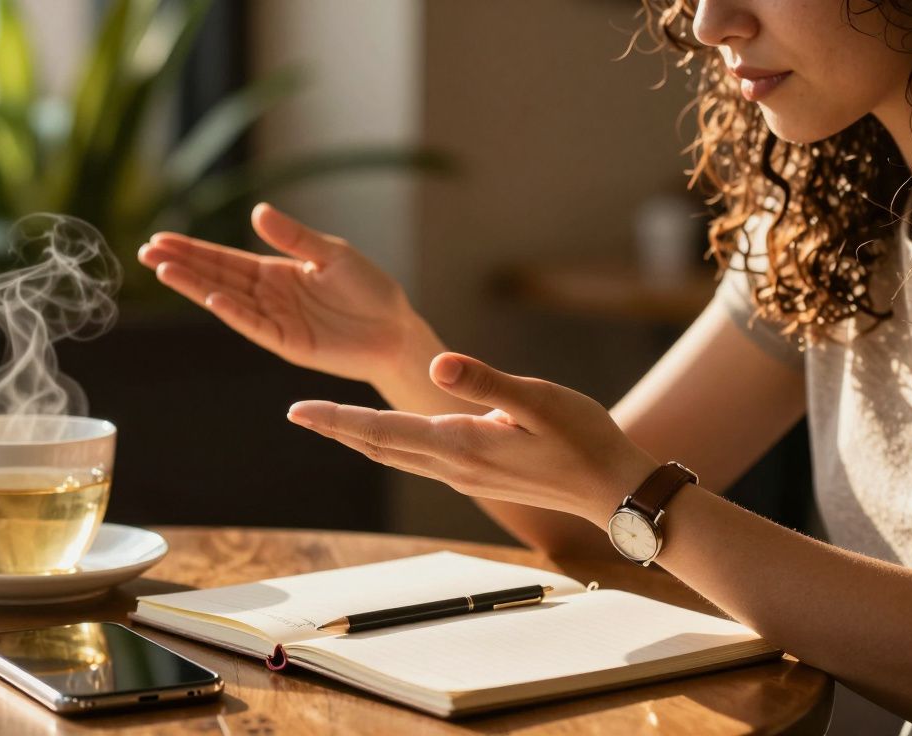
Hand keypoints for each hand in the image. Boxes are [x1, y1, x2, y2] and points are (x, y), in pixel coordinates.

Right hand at [139, 203, 420, 382]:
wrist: (394, 329)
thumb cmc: (368, 289)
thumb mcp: (331, 254)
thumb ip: (294, 236)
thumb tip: (256, 212)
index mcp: (275, 271)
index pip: (224, 258)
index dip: (192, 249)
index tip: (160, 238)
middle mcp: (267, 296)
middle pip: (216, 276)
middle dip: (181, 264)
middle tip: (144, 252)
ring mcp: (274, 320)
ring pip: (227, 300)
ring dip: (195, 286)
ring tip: (163, 270)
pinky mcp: (287, 343)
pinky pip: (254, 325)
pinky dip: (232, 312)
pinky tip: (211, 297)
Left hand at [286, 352, 659, 524]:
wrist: (614, 490)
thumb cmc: (584, 438)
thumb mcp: (538, 399)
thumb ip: (485, 381)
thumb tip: (437, 363)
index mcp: (460, 443)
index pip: (383, 429)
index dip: (337, 418)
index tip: (298, 410)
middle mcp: (453, 465)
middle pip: (379, 446)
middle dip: (337, 428)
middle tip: (297, 414)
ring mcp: (464, 475)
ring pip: (396, 455)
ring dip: (360, 438)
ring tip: (329, 422)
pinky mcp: (477, 475)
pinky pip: (418, 460)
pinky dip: (390, 444)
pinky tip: (387, 437)